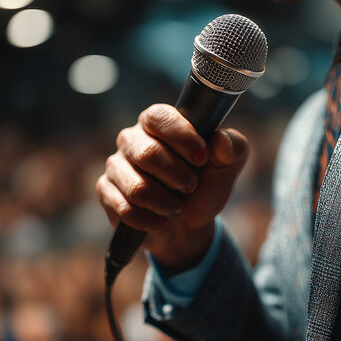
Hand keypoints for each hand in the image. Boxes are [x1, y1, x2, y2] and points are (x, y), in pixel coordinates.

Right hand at [96, 104, 247, 272]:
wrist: (189, 223)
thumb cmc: (206, 184)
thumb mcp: (229, 166)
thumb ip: (233, 148)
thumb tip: (220, 140)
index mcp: (158, 122)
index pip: (159, 117)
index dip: (181, 137)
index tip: (202, 158)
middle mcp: (132, 139)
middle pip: (147, 154)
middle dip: (177, 177)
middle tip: (191, 186)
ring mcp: (116, 165)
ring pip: (137, 187)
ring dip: (166, 202)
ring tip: (178, 206)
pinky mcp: (107, 192)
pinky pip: (125, 209)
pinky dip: (151, 220)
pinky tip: (163, 221)